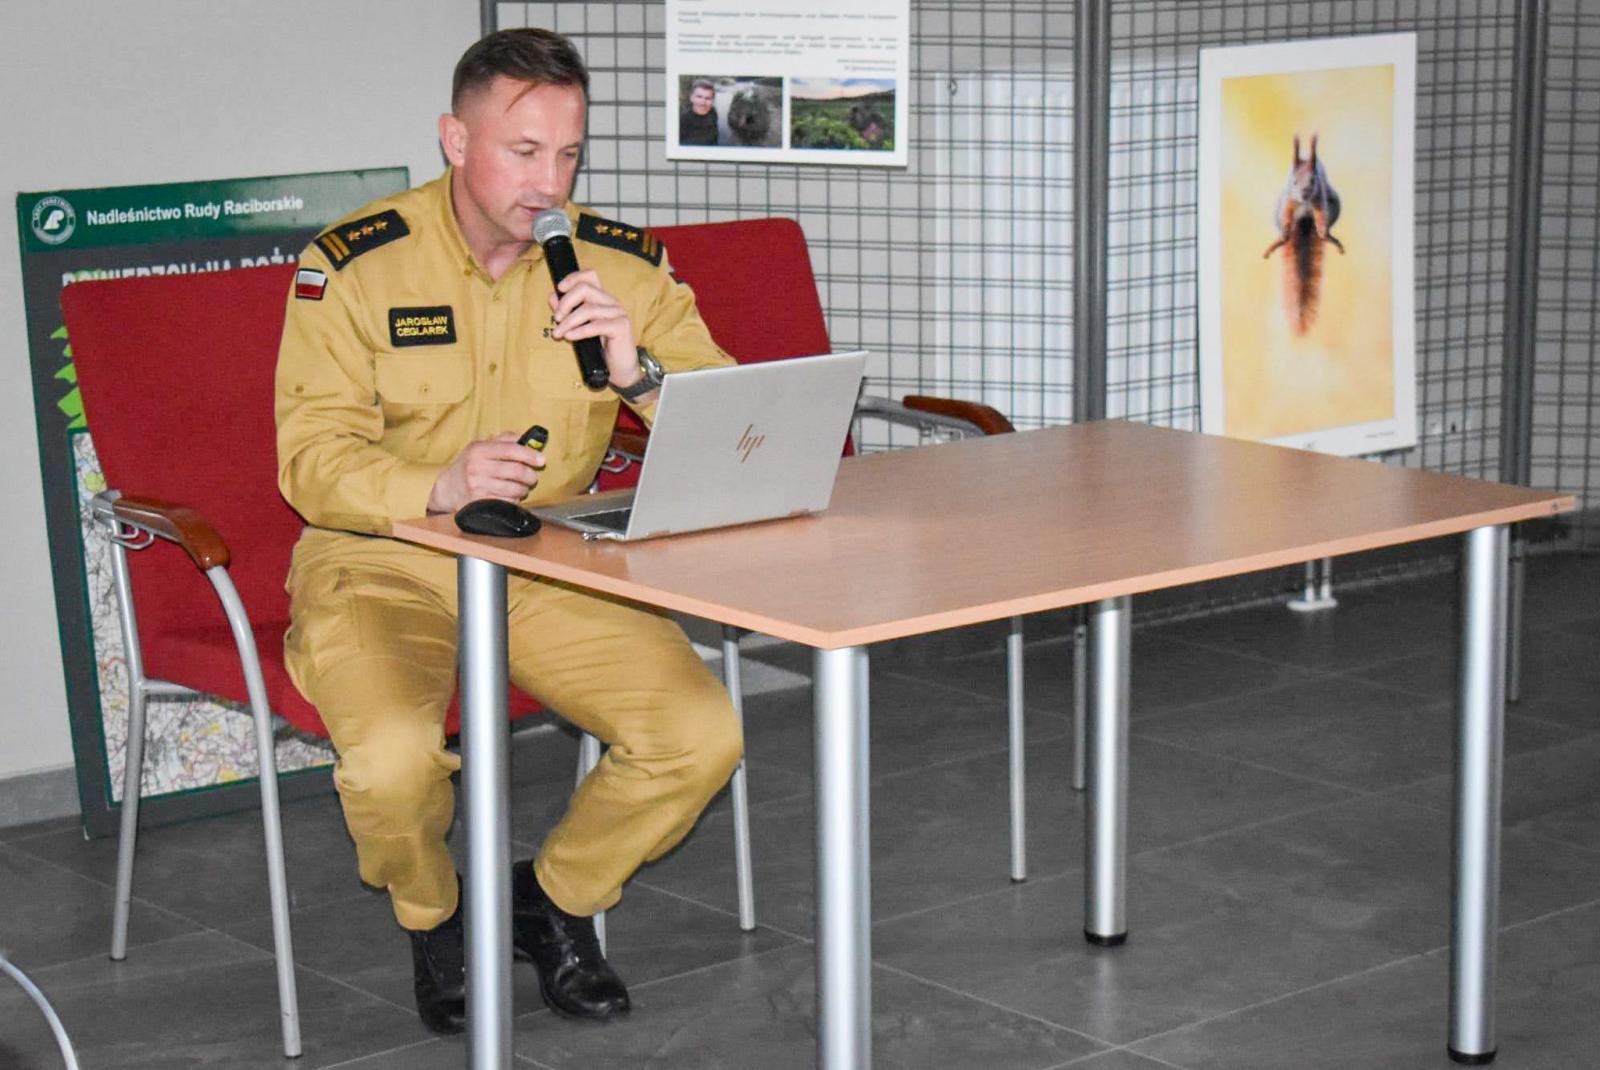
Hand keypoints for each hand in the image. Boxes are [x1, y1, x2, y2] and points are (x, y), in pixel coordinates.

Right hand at [427, 432, 544, 512]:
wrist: (446, 489)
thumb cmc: (469, 465)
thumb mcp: (480, 447)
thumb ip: (503, 440)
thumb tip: (525, 437)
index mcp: (478, 450)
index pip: (511, 450)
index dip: (529, 455)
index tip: (541, 460)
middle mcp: (476, 468)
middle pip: (517, 471)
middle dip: (530, 475)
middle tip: (532, 477)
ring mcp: (477, 487)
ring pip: (515, 489)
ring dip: (524, 489)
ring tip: (522, 487)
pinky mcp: (479, 504)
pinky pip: (508, 503)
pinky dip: (515, 500)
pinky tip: (511, 497)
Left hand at [549, 269, 641, 386]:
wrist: (620, 369)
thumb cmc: (601, 348)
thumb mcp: (580, 327)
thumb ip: (568, 311)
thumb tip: (553, 297)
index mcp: (603, 299)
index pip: (590, 276)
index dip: (573, 278)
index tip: (559, 288)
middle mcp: (612, 302)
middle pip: (585, 289)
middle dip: (566, 302)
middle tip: (556, 318)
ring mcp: (618, 313)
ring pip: (588, 309)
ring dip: (569, 321)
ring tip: (559, 333)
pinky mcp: (621, 327)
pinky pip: (596, 325)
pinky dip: (579, 331)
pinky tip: (569, 337)